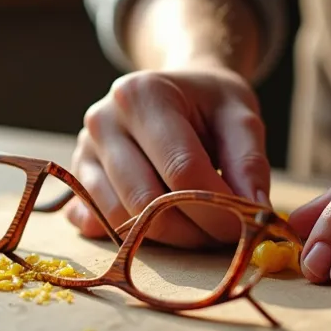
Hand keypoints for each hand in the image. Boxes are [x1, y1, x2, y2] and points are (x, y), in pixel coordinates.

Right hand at [65, 63, 270, 247]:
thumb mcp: (241, 116)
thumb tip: (254, 210)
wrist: (176, 92)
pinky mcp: (77, 177)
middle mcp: (103, 120)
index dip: (218, 209)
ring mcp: (83, 150)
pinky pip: (100, 223)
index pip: (181, 170)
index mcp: (143, 94)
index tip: (247, 228)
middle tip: (225, 236)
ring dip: (168, 238)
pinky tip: (163, 221)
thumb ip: (250, 162)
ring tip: (201, 227)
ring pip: (121, 219)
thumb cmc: (209, 104)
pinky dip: (133, 235)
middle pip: (146, 200)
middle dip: (192, 230)